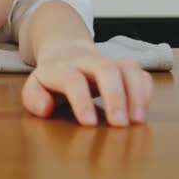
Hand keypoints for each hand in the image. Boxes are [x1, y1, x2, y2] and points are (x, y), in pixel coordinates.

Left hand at [21, 40, 153, 126]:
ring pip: (128, 68)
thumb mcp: (34, 88)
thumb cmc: (51, 80)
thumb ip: (33, 98)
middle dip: (115, 96)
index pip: (73, 79)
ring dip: (136, 94)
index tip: (89, 124)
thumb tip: (45, 108)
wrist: (65, 54)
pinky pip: (140, 73)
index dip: (81, 101)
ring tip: (136, 121)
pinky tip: (141, 111)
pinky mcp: (124, 67)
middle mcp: (88, 62)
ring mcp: (108, 62)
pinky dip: (145, 90)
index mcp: (62, 68)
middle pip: (106, 69)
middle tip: (119, 124)